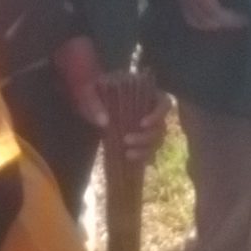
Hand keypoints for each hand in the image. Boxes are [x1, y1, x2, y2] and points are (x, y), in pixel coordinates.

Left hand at [53, 40, 169, 164]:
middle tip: (127, 141)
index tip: (141, 124)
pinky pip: (148, 151)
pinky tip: (131, 160)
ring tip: (128, 154)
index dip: (157, 114)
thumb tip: (104, 122)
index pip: (164, 103)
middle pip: (161, 127)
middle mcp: (151, 110)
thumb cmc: (91, 90)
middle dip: (146, 137)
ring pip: (157, 141)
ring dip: (145, 150)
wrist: (87, 99)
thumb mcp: (88, 90)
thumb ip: (94, 102)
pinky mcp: (140, 139)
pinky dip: (142, 157)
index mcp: (146, 93)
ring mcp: (147, 127)